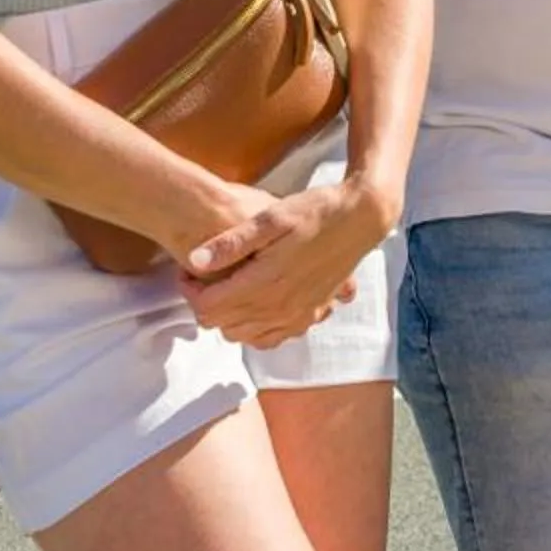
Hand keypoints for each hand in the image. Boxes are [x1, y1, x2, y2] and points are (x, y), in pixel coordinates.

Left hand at [177, 176, 394, 349]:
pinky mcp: (311, 315)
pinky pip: (272, 340)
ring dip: (228, 317)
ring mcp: (296, 315)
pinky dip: (255, 329)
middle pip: (221, 324)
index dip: (189, 290)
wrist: (362, 218)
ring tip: (230, 287)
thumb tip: (194, 260)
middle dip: (205, 302)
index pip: (207, 307)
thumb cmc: (316, 211)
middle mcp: (279, 307)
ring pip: (243, 336)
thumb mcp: (272, 216)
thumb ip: (232, 241)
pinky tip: (257, 305)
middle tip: (208, 275)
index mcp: (264, 282)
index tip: (189, 269)